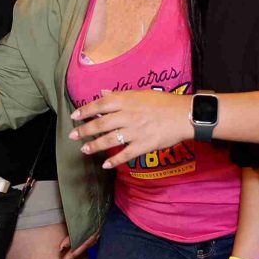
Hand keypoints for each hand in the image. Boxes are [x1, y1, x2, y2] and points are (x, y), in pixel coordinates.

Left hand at [71, 87, 193, 168]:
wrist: (185, 115)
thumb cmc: (164, 102)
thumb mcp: (141, 94)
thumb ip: (120, 95)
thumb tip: (102, 92)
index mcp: (127, 100)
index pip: (100, 104)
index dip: (85, 110)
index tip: (74, 116)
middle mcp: (128, 115)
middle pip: (101, 124)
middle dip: (84, 130)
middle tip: (73, 136)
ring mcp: (135, 131)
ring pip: (109, 140)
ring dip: (95, 146)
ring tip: (85, 150)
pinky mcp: (144, 145)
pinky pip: (125, 154)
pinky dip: (114, 161)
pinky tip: (106, 165)